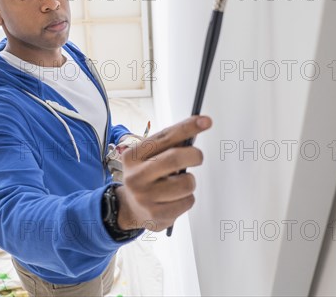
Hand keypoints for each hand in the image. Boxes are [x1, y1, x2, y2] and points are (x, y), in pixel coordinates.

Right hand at [115, 115, 211, 231]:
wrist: (131, 208)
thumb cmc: (146, 177)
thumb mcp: (148, 157)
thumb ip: (169, 143)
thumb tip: (197, 125)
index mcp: (132, 156)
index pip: (164, 137)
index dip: (187, 127)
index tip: (205, 121)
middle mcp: (135, 176)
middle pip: (175, 158)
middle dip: (194, 155)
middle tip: (197, 157)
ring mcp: (145, 197)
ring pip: (186, 183)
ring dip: (190, 181)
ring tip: (179, 183)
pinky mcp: (156, 215)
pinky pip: (187, 201)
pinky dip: (187, 198)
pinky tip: (175, 198)